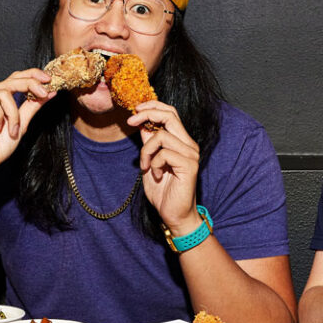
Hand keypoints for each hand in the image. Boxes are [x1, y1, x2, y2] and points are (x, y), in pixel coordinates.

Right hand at [0, 69, 55, 181]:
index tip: (49, 79)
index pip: (16, 78)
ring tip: (12, 130)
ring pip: (4, 93)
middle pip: (12, 80)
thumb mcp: (21, 125)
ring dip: (13, 114)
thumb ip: (32, 107)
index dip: (32, 75)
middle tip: (44, 92)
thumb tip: (50, 92)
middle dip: (31, 84)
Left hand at [127, 101, 199, 232]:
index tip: (135, 110)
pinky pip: (164, 153)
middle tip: (131, 121)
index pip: (171, 113)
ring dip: (146, 149)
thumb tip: (141, 123)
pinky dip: (154, 163)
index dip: (153, 106)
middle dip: (147, 113)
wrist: (174, 216)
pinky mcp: (189, 165)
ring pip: (162, 135)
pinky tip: (155, 175)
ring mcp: (191, 154)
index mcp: (182, 142)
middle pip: (170, 115)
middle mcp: (189, 145)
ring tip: (145, 165)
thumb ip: (149, 144)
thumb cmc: (163, 192)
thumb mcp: (150, 163)